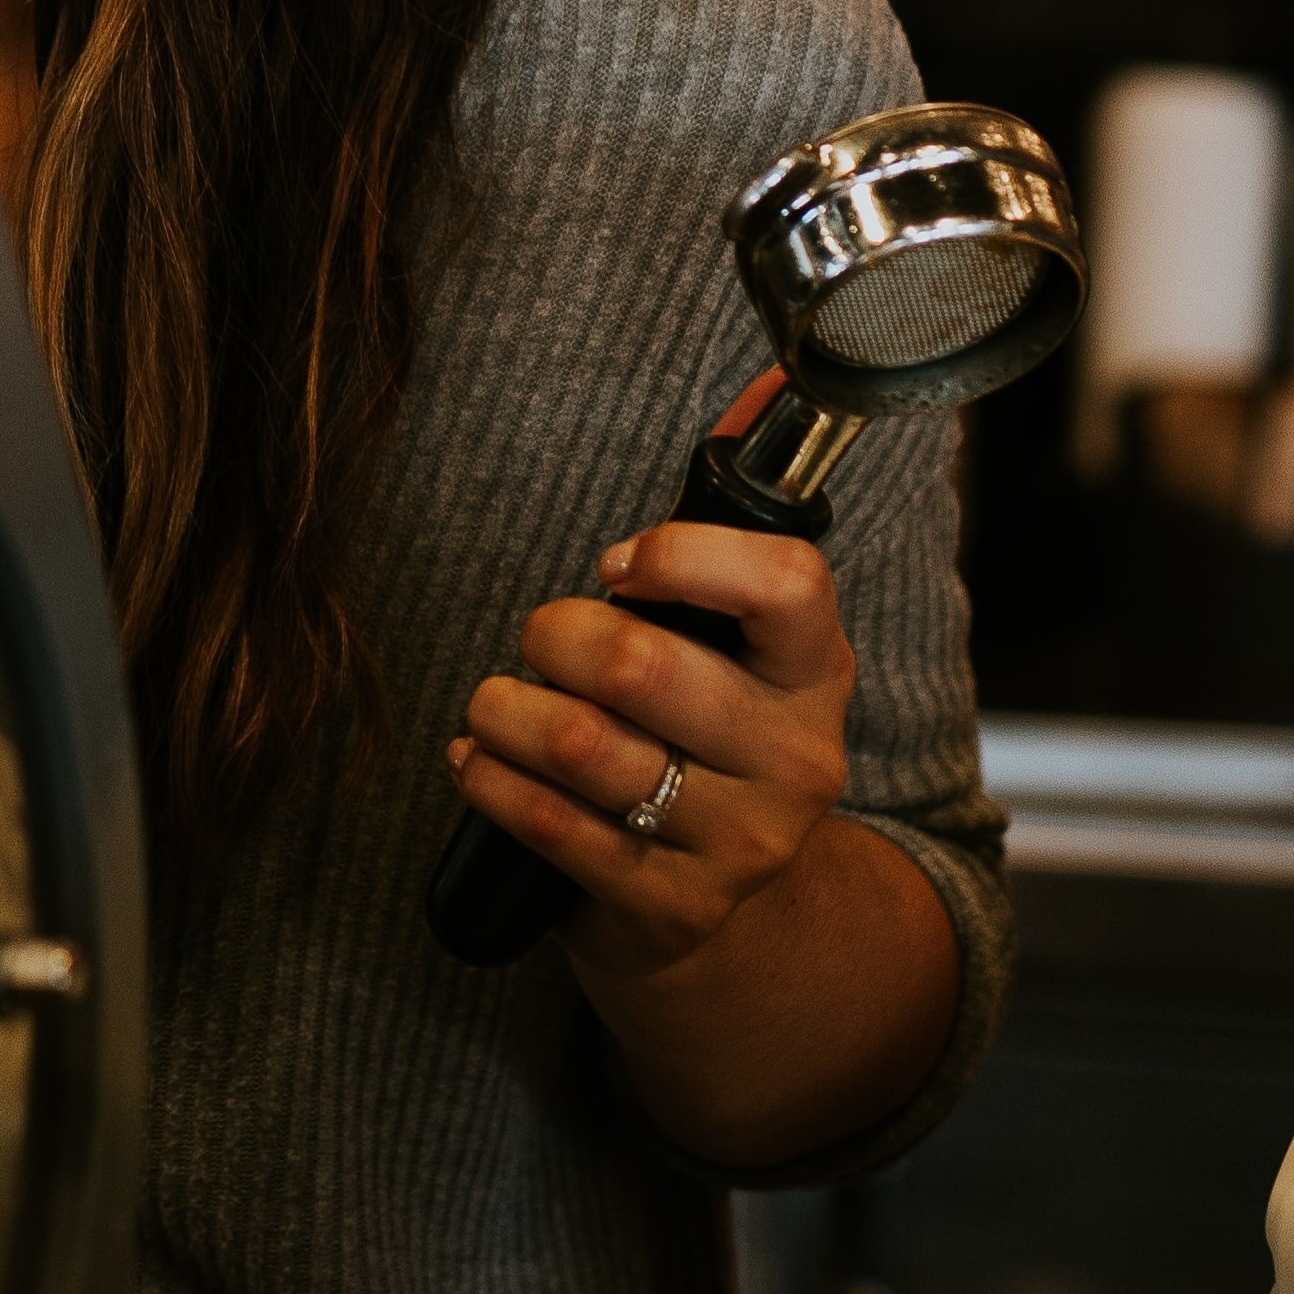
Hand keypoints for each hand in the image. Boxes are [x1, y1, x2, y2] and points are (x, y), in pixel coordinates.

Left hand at [445, 370, 856, 980]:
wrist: (716, 914)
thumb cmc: (702, 732)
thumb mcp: (734, 634)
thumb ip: (730, 513)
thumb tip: (769, 378)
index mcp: (814, 668)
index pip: (784, 582)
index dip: (680, 556)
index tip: (619, 564)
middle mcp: (795, 757)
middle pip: (638, 664)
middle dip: (552, 634)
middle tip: (541, 639)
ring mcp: (740, 842)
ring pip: (579, 743)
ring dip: (504, 707)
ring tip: (496, 702)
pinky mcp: (670, 906)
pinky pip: (548, 824)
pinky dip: (488, 776)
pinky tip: (478, 758)